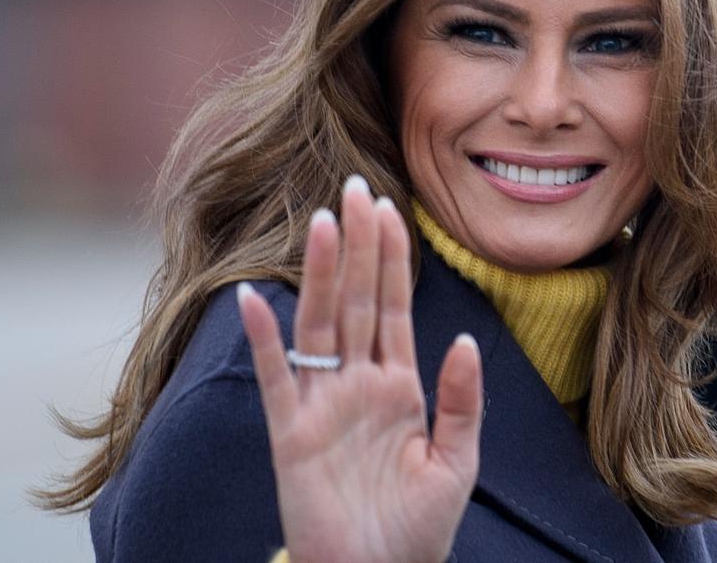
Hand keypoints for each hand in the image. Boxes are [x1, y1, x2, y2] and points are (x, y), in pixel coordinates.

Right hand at [237, 176, 483, 562]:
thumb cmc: (419, 528)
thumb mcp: (457, 462)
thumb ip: (460, 401)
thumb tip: (462, 341)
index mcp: (401, 387)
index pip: (396, 308)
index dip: (393, 259)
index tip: (391, 209)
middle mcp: (359, 385)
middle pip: (357, 301)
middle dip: (359, 247)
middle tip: (355, 189)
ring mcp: (324, 404)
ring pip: (320, 325)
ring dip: (321, 275)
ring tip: (322, 223)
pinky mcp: (291, 434)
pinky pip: (276, 379)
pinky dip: (264, 340)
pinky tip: (254, 297)